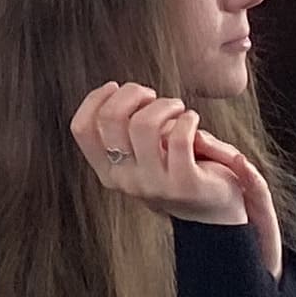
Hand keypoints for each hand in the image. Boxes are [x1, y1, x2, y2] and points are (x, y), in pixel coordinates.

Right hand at [71, 84, 278, 276]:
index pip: (82, 128)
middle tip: (151, 96)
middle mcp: (125, 180)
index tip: (115, 87)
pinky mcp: (184, 183)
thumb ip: (120, 130)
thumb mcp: (138, 154)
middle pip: (111, 118)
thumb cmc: (175, 168)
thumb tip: (113, 90)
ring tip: (176, 107)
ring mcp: (154, 184)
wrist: (214, 209)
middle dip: (131, 93)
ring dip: (163, 104)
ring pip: (143, 124)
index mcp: (108, 171)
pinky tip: (192, 120)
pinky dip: (188, 119)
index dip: (95, 99)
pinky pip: (179, 137)